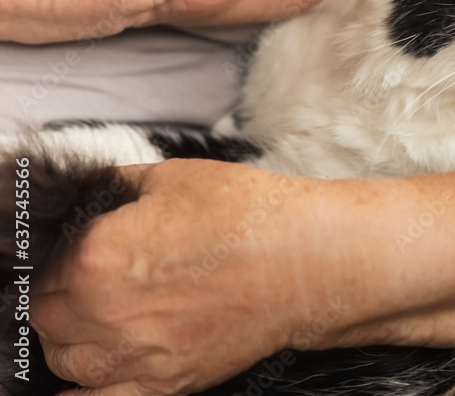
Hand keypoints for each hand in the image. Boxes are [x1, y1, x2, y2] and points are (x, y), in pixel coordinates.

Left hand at [33, 159, 326, 394]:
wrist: (309, 260)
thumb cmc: (252, 217)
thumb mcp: (174, 178)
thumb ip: (117, 187)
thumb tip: (94, 194)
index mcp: (99, 255)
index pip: (47, 262)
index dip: (67, 249)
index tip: (87, 242)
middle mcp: (107, 312)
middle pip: (47, 313)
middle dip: (64, 290)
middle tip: (94, 273)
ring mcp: (136, 354)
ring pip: (66, 359)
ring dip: (72, 335)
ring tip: (101, 313)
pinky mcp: (167, 382)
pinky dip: (88, 388)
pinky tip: (101, 366)